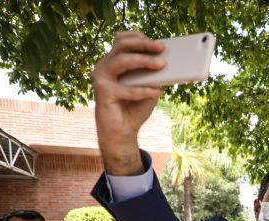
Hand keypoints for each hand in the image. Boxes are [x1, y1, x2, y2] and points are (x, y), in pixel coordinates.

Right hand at [91, 31, 164, 174]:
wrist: (122, 133)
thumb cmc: (135, 108)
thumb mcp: (150, 89)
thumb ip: (155, 76)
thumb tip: (167, 62)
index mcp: (114, 62)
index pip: (123, 40)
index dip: (140, 38)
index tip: (159, 44)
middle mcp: (104, 66)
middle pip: (121, 45)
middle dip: (143, 44)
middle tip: (161, 48)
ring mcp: (101, 78)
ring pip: (121, 61)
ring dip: (144, 61)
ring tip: (162, 65)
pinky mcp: (102, 92)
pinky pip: (125, 88)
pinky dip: (143, 90)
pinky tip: (157, 92)